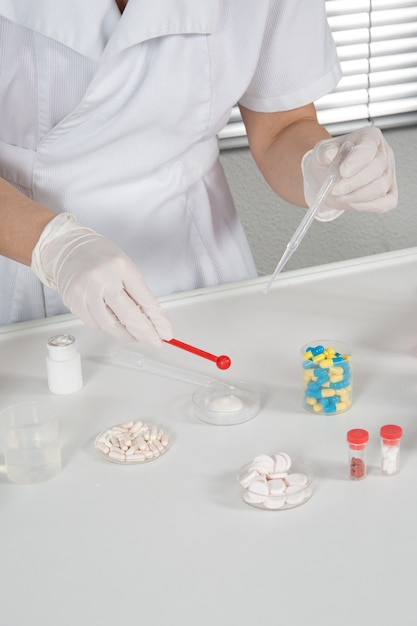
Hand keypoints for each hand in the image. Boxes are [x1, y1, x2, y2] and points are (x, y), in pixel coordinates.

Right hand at [31, 214, 173, 345]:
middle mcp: (101, 278)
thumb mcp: (127, 268)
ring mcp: (85, 291)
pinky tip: (115, 325)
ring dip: (126, 335)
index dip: (157, 320)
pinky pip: (95, 325)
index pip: (144, 299)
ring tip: (135, 335)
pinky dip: (109, 329)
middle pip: (128, 315)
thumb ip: (139, 294)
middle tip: (155, 342)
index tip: (165, 333)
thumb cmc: (102, 258)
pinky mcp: (73, 302)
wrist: (69, 249)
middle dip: (145, 333)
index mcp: (121, 267)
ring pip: (110, 326)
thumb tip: (155, 322)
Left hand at [301, 126, 397, 221]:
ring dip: (356, 195)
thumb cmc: (328, 163)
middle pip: (376, 169)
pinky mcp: (389, 192)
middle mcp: (383, 153)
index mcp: (369, 137)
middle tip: (335, 188)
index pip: (369, 148)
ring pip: (380, 187)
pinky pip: (385, 203)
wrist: (327, 179)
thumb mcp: (320, 153)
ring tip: (340, 194)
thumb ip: (324, 152)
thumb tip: (330, 154)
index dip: (356, 161)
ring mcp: (388, 173)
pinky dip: (367, 206)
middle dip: (353, 183)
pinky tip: (352, 201)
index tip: (342, 172)